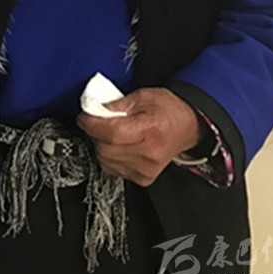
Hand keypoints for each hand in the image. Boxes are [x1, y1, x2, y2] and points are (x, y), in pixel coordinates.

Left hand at [76, 87, 202, 186]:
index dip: (92, 124)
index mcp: (150, 130)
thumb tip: (96, 108)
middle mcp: (148, 154)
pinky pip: (113, 169)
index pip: (111, 133)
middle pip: (105, 148)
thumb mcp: (143, 95)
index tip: (84, 116)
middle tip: (95, 120)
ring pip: (106, 160)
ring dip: (100, 145)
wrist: (189, 126)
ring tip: (109, 131)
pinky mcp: (143, 178)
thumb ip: (117, 103)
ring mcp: (146, 169)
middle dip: (94, 133)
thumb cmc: (169, 109)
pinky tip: (116, 145)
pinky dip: (109, 156)